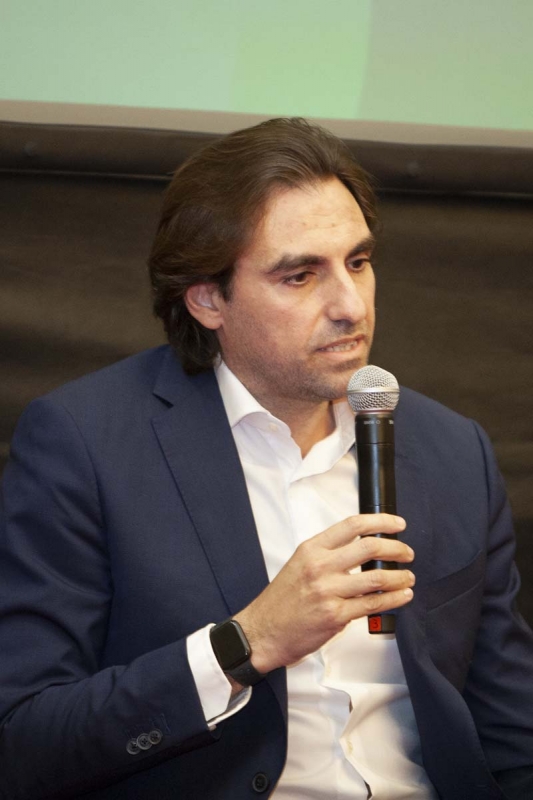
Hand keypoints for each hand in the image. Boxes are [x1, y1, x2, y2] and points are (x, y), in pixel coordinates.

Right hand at [234, 514, 413, 675]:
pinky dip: (394, 599)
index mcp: (311, 549)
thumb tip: (362, 550)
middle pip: (369, 548)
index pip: (352, 525)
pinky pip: (373, 605)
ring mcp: (328, 591)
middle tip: (407, 553)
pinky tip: (402, 596)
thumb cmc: (281, 601)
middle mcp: (320, 566)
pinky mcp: (336, 616)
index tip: (398, 524)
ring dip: (400, 577)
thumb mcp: (299, 565)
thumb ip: (328, 555)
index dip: (380, 521)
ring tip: (408, 577)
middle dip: (396, 548)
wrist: (262, 631)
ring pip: (377, 579)